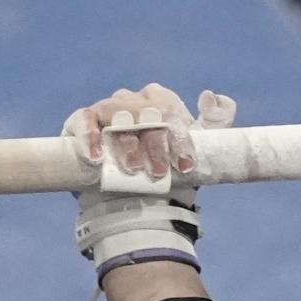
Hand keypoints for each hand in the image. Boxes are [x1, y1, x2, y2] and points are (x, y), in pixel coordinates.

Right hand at [61, 84, 236, 178]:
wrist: (136, 203)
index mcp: (162, 103)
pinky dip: (89, 137)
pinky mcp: (84, 123)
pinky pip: (85, 122)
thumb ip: (214, 125)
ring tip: (134, 170)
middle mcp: (135, 101)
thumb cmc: (169, 176)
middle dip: (154, 144)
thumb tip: (217, 98)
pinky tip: (96, 157)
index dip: (178, 137)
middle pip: (144, 112)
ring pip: (117, 116)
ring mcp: (109, 111)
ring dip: (127, 144)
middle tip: (159, 173)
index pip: (170, 110)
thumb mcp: (198, 153)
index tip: (184, 164)